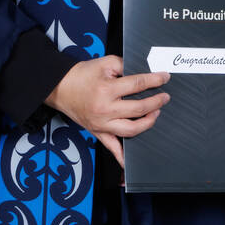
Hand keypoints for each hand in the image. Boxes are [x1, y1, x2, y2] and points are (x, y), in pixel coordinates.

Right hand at [47, 55, 169, 166]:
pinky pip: (112, 147)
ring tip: (155, 114)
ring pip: (131, 130)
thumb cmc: (81, 75)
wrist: (60, 87)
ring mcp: (102, 124)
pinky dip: (122, 157)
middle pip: (138, 109)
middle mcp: (105, 109)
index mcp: (106, 90)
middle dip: (156, 102)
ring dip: (148, 123)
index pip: (138, 85)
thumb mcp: (104, 63)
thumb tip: (145, 73)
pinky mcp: (98, 132)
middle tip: (164, 97)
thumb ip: (125, 66)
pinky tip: (132, 162)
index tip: (165, 78)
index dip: (155, 80)